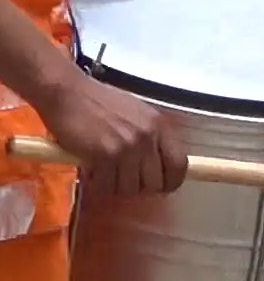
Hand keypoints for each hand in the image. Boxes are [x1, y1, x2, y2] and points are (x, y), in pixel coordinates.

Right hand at [36, 70, 186, 195]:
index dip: (170, 182)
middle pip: (155, 183)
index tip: (159, 187)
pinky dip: (98, 184)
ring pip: (130, 188)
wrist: (67, 92)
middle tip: (123, 179)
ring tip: (105, 173)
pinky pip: (107, 185)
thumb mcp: (138, 115)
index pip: (179, 166)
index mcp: (161, 126)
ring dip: (116, 186)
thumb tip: (158, 167)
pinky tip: (92, 171)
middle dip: (138, 187)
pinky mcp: (104, 155)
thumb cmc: (99, 102)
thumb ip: (152, 138)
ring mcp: (127, 147)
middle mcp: (148, 137)